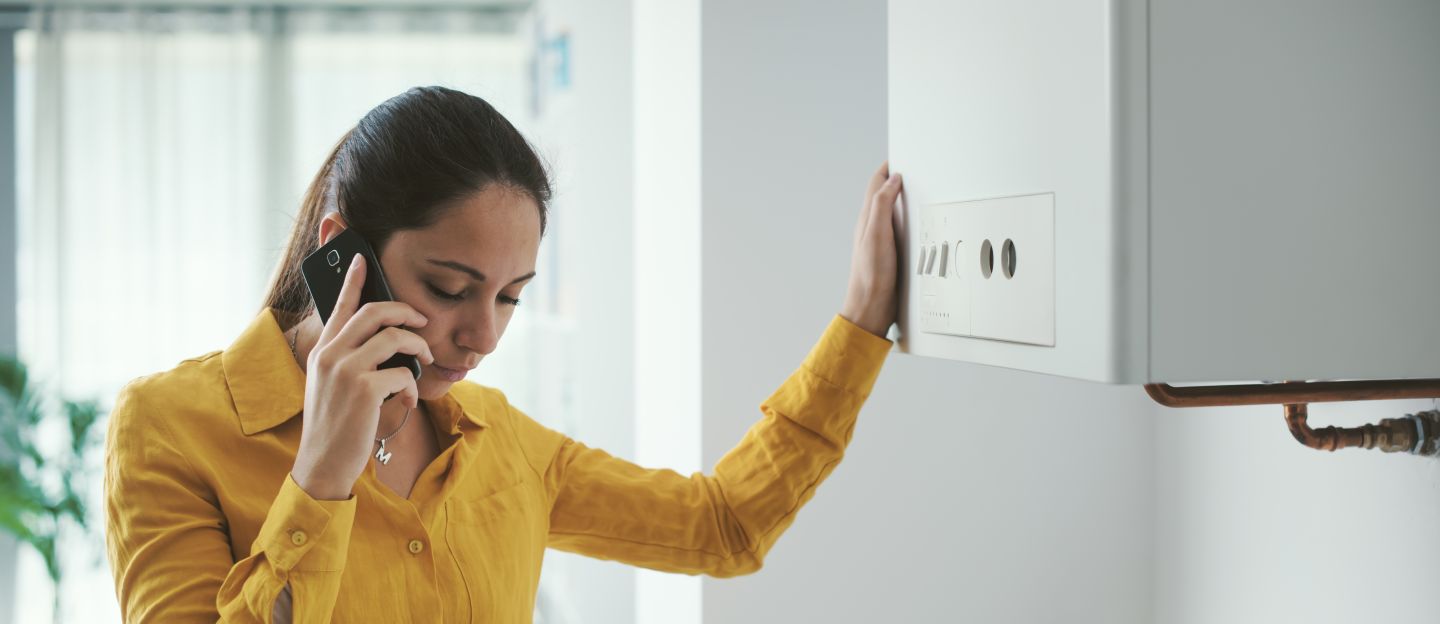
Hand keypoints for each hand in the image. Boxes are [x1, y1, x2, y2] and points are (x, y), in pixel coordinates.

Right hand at [289, 253, 435, 500]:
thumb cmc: (335, 426)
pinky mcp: (365, 390)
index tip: (363, 258)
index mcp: (322, 351)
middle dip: (405, 311)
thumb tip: (386, 342)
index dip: (353, 280)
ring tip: (423, 359)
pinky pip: (403, 373)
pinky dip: (413, 385)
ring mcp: (346, 370)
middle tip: (422, 320)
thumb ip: (349, 360)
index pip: (339, 306)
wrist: (323, 464)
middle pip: (374, 312)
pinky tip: (407, 399)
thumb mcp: (332, 386)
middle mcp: (330, 355)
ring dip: (418, 347)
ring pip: (395, 337)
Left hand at [840, 162, 903, 337]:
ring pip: (894, 213)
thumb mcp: (877, 233)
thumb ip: (882, 204)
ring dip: (905, 200)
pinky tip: (921, 225)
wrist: (871, 307)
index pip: (876, 184)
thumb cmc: (871, 274)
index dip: (888, 168)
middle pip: (885, 196)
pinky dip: (911, 221)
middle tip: (915, 169)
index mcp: (868, 219)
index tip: (901, 155)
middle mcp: (873, 227)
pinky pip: (902, 230)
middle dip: (898, 180)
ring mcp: (883, 241)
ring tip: (920, 190)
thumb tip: (892, 179)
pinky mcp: (892, 254)